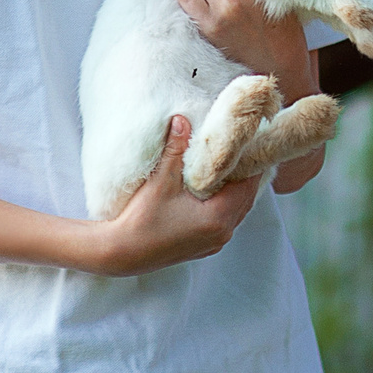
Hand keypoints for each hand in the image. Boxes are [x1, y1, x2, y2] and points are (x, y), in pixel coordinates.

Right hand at [92, 117, 260, 274]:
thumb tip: (181, 119)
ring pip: (238, 212)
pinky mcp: (204, 248)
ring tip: (232, 169)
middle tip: (243, 151)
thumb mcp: (161, 180)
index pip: (247, 184)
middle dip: (245, 175)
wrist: (122, 253)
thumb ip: (175, 149)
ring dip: (236, 192)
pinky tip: (216, 192)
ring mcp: (214, 244)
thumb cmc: (141, 219)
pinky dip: (227, 206)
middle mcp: (222, 233)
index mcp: (218, 217)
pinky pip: (226, 223)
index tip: (248, 144)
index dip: (250, 163)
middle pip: (246, 198)